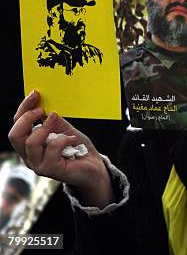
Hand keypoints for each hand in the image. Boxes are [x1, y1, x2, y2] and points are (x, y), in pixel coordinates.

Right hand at [8, 91, 113, 207]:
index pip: (17, 125)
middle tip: (43, 109)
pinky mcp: (51, 170)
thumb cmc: (77, 148)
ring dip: (45, 127)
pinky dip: (62, 140)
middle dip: (27, 117)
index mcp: (29, 144)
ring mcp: (38, 164)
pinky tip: (72, 139)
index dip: (24, 108)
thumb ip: (51, 120)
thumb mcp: (63, 129)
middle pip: (15, 135)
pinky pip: (51, 150)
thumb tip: (42, 102)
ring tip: (56, 121)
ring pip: (30, 143)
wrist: (93, 166)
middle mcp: (29, 156)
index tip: (35, 94)